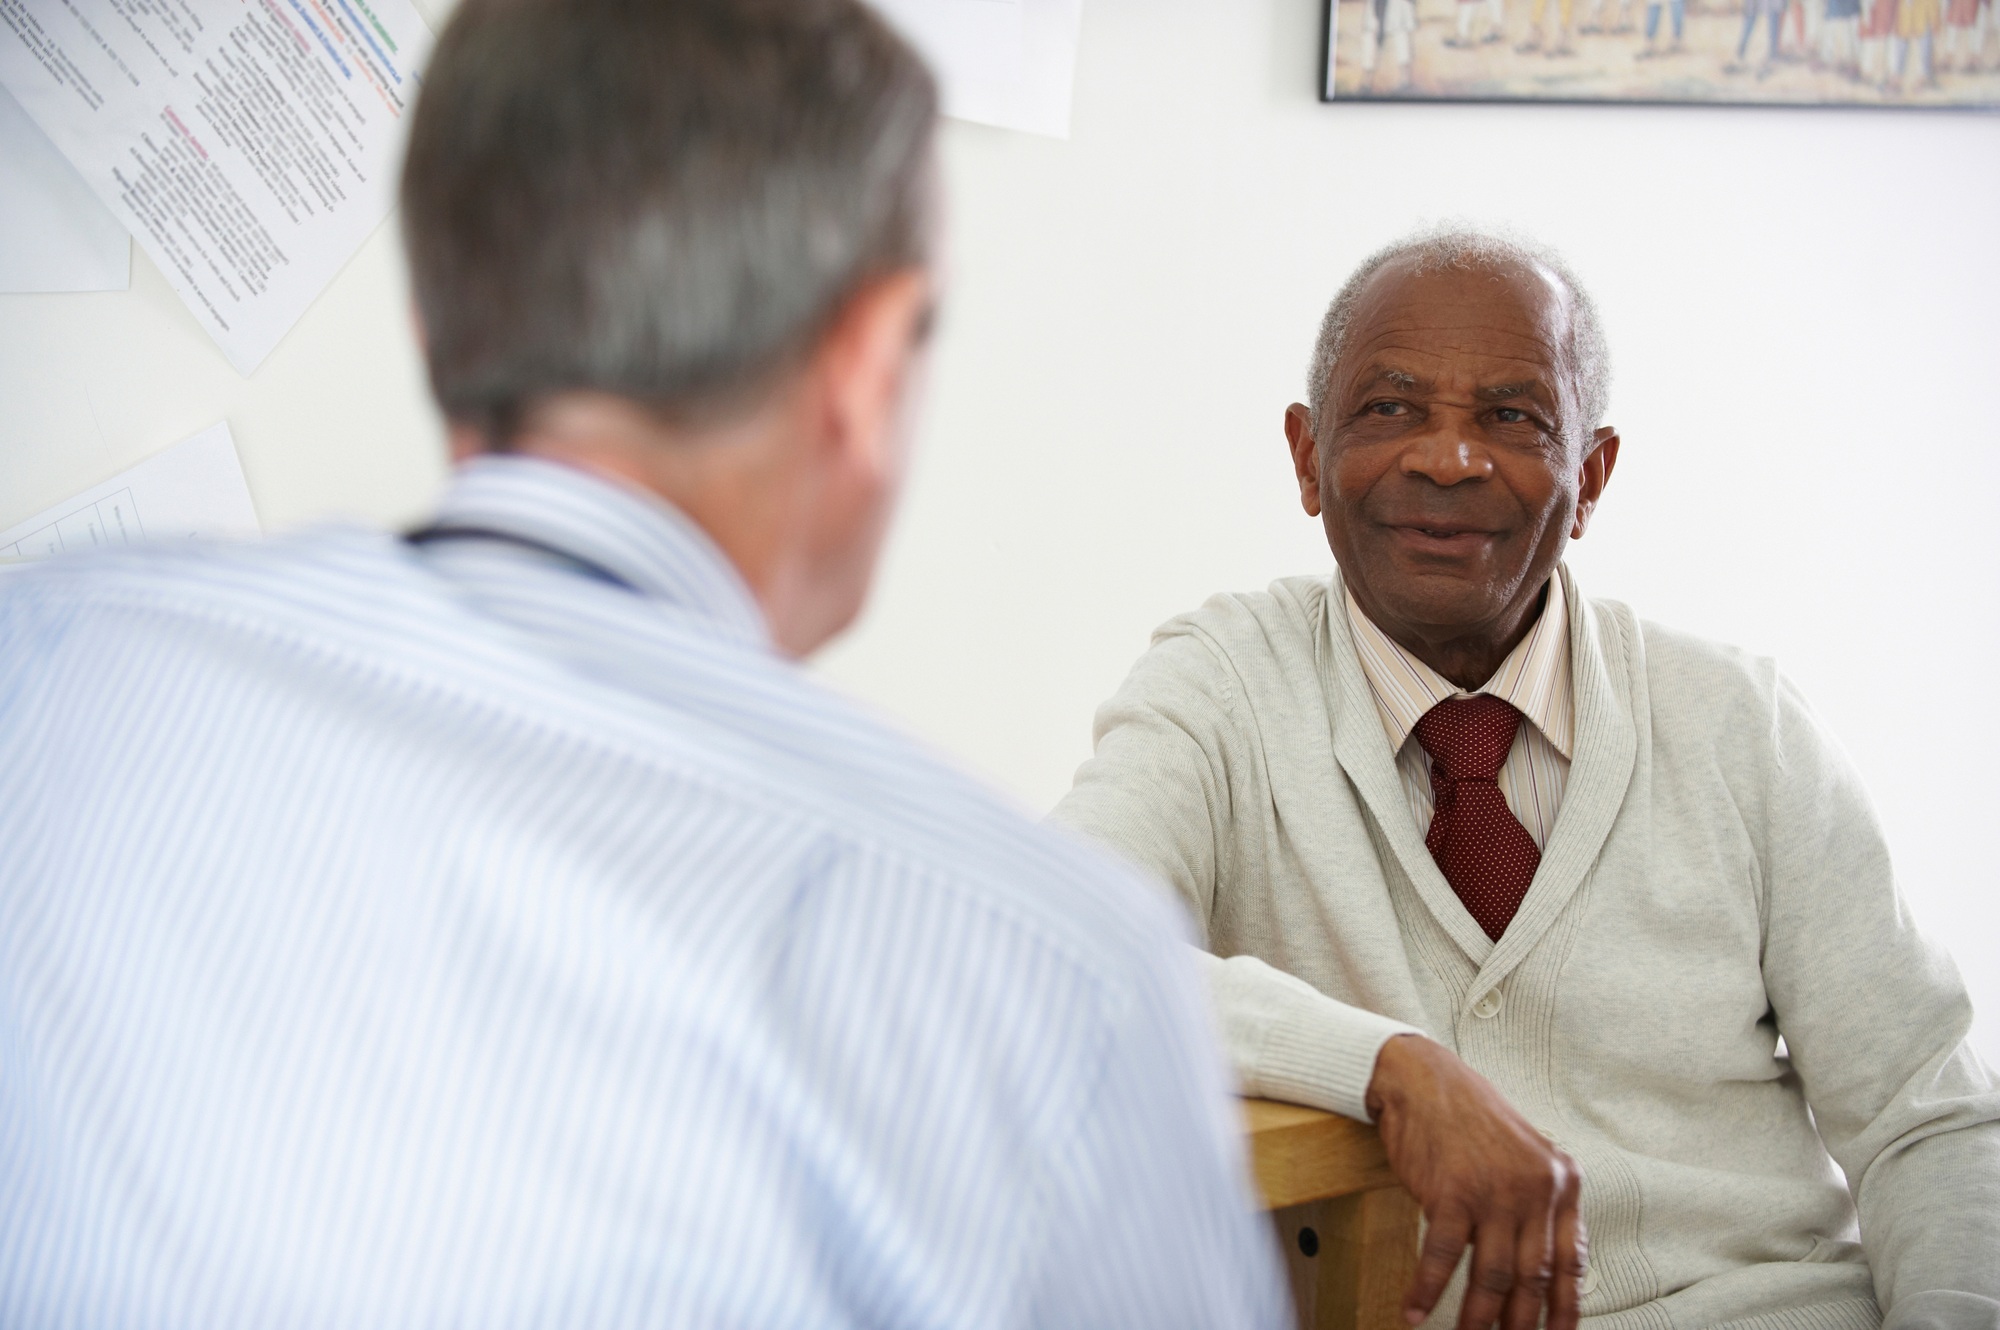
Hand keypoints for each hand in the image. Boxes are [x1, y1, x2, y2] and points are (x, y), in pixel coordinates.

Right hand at [1365, 1034, 1585, 1329]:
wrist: (1422, 1078)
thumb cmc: (1468, 1118)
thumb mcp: (1523, 1155)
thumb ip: (1536, 1204)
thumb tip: (1543, 1267)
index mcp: (1560, 1181)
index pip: (1571, 1260)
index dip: (1565, 1308)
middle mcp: (1536, 1187)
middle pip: (1533, 1276)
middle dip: (1520, 1322)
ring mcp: (1494, 1190)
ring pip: (1493, 1276)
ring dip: (1477, 1318)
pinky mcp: (1451, 1191)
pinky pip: (1442, 1257)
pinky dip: (1426, 1289)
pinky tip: (1415, 1311)